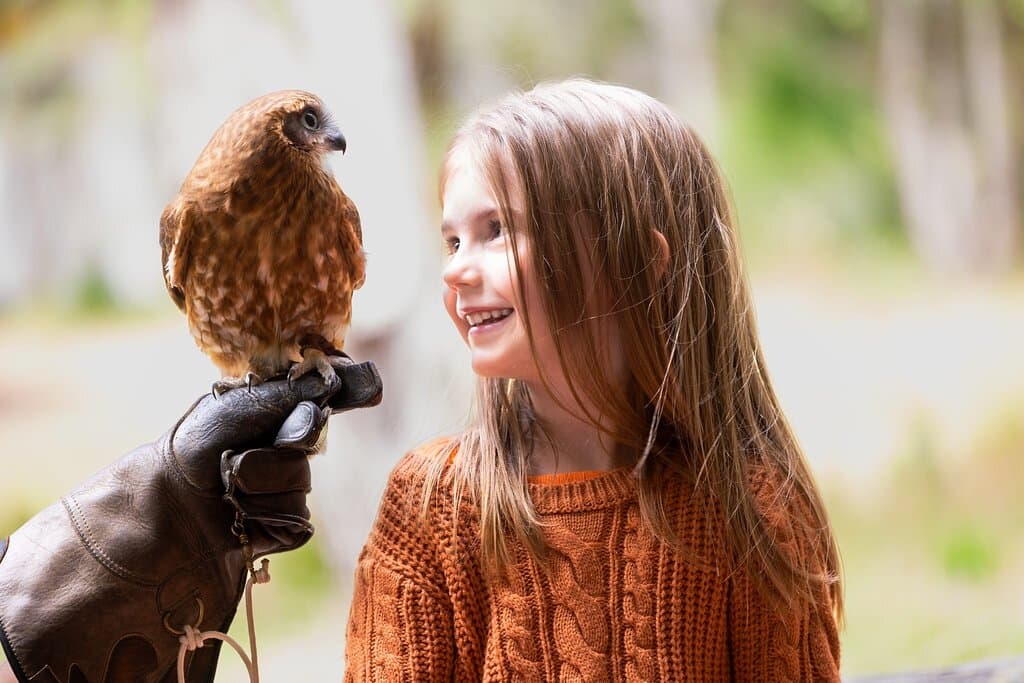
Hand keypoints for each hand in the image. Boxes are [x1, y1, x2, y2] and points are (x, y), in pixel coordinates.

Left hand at [0, 359, 381, 682]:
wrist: (157, 514)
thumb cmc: (186, 455)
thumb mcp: (231, 412)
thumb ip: (285, 398)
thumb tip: (335, 383)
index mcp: (272, 415)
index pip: (321, 400)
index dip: (346, 391)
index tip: (368, 387)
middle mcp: (282, 449)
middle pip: (311, 442)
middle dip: (273, 450)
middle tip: (232, 459)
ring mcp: (283, 490)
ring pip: (300, 484)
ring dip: (257, 487)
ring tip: (223, 492)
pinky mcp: (281, 529)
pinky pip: (294, 520)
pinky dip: (260, 518)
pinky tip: (234, 520)